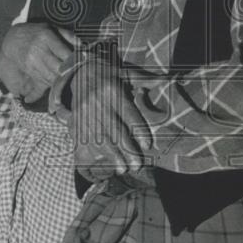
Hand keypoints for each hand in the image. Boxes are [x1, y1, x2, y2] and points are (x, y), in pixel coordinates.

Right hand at [0, 24, 77, 96]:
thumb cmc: (37, 33)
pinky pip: (43, 81)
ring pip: (51, 77)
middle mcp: (38, 51)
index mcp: (46, 37)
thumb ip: (67, 35)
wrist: (14, 39)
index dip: (75, 61)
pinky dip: (52, 84)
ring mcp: (32, 62)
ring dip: (62, 80)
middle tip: (78, 73)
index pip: (64, 53)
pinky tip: (58, 82)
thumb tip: (81, 44)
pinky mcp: (30, 71)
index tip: (83, 63)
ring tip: (70, 78)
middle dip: (70, 73)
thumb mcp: (51, 28)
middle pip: (58, 68)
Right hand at [71, 54, 151, 180]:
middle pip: (114, 130)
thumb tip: (166, 80)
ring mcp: (85, 113)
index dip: (138, 131)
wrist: (80, 72)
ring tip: (124, 169)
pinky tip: (106, 164)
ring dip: (112, 156)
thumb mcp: (126, 72)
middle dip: (127, 150)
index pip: (128, 113)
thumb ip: (145, 79)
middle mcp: (98, 102)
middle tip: (138, 166)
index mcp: (113, 91)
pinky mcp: (76, 120)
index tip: (147, 146)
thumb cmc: (110, 75)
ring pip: (100, 138)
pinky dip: (97, 154)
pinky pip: (86, 140)